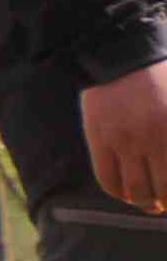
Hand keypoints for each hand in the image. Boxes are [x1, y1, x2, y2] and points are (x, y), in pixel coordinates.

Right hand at [91, 58, 166, 210]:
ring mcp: (125, 142)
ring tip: (148, 204)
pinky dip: (117, 193)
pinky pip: (107, 178)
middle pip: (163, 190)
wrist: (123, 54)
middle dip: (165, 203)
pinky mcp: (100, 140)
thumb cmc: (162, 76)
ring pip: (135, 190)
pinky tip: (124, 193)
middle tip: (164, 206)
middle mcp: (154, 140)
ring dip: (143, 203)